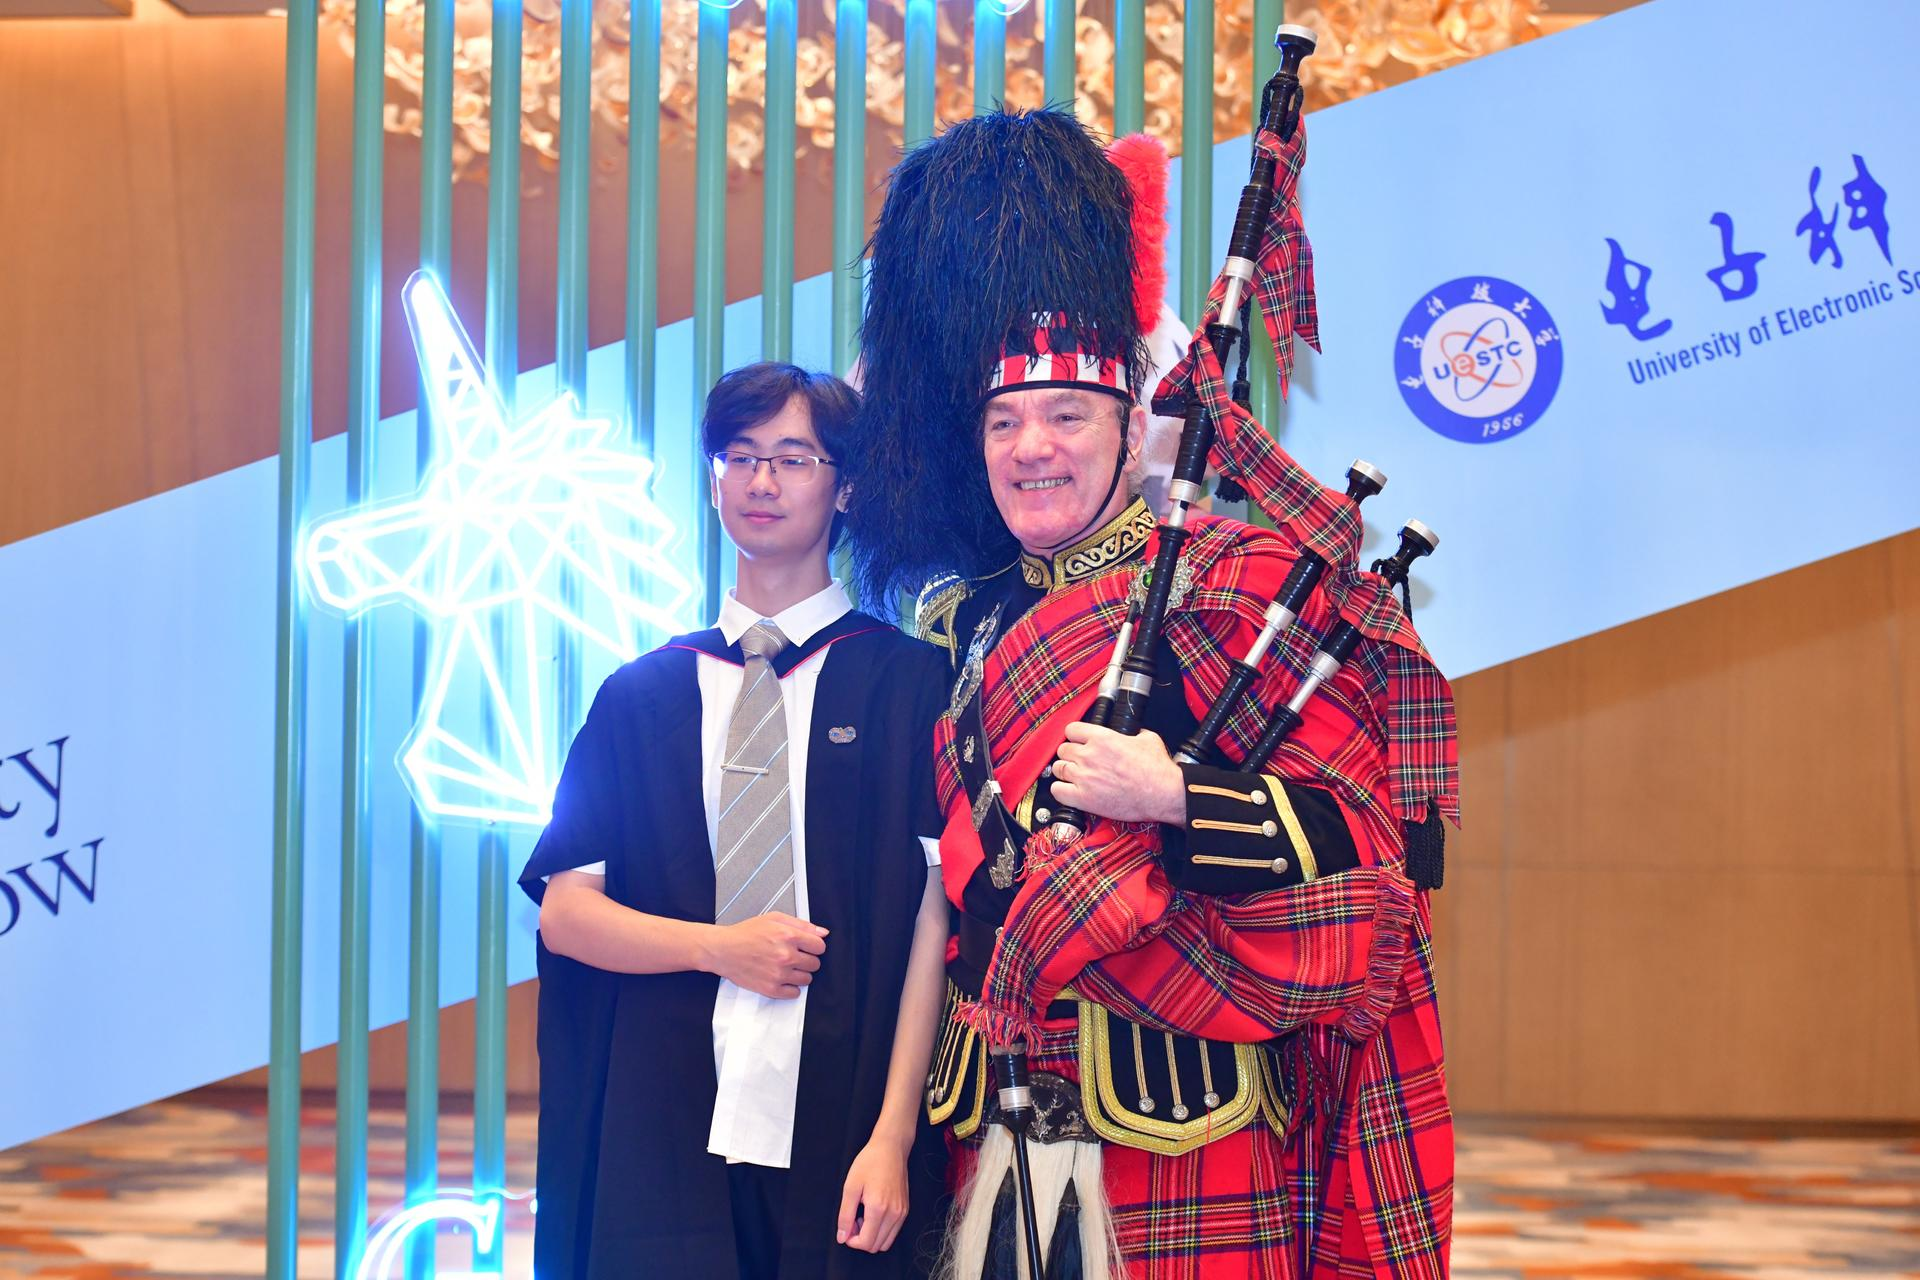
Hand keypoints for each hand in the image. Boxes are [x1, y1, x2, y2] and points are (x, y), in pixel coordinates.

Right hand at [702, 913, 826, 998]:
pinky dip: (791, 987)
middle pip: (815, 964)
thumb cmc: (746, 933)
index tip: (808, 948)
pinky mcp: (771, 989)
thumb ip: (802, 924)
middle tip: (794, 956)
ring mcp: (779, 974)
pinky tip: (782, 978)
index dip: (815, 946)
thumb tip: (822, 932)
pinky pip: (794, 993)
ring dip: (800, 974)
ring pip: (807, 979)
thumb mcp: (774, 919)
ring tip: (786, 967)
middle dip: (807, 959)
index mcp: (788, 936)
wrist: (723, 950)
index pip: (820, 947)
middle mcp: (786, 956)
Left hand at [837, 1136, 910, 1252]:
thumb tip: (842, 1238)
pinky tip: (873, 1213)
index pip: (866, 1242)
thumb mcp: (850, 1187)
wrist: (891, 1148)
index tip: (846, 1227)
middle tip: (853, 1220)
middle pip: (875, 1246)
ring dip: (872, 1236)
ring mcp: (902, 1213)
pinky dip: (881, 1230)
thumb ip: (845, 1215)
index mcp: (878, 1208)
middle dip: (861, 1239)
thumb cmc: (870, 1163)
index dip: (852, 1241)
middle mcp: (894, 1214)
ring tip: (863, 1216)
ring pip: (885, 1242)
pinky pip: (893, 1232)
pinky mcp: (905, 1210)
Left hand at [1051, 723, 1185, 825]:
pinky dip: (1060, 790)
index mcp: (1102, 738)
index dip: (1075, 736)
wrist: (1162, 794)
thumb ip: (1133, 733)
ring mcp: (1084, 777)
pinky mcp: (1083, 798)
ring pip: (1058, 769)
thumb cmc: (1157, 769)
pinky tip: (1070, 791)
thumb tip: (1132, 733)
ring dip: (1065, 771)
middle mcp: (1089, 755)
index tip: (1079, 741)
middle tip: (1080, 761)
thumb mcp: (1147, 739)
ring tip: (1076, 776)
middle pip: (1063, 750)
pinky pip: (1057, 791)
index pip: (1071, 730)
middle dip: (1070, 755)